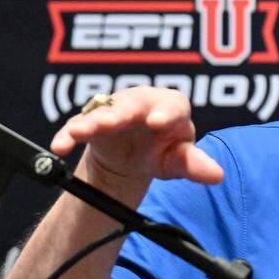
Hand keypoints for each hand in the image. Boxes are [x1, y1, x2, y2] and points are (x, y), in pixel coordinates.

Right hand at [50, 87, 222, 195]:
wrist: (134, 157)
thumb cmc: (163, 151)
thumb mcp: (179, 160)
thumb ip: (195, 165)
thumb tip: (217, 175)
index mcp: (170, 108)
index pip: (173, 104)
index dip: (166, 111)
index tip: (159, 122)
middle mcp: (141, 104)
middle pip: (131, 105)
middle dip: (121, 112)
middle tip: (110, 123)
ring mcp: (114, 111)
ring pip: (101, 112)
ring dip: (90, 122)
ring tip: (79, 132)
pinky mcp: (91, 123)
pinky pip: (77, 126)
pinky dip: (68, 135)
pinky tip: (60, 146)